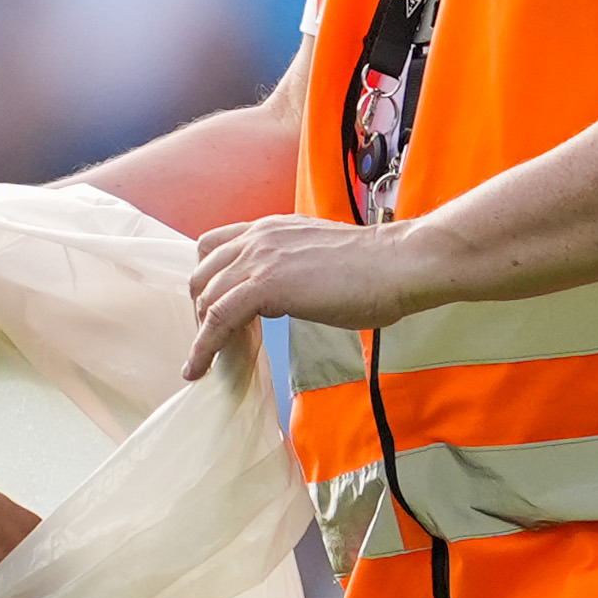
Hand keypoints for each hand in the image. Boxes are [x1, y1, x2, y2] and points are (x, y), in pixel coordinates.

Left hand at [184, 214, 430, 378]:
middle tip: (214, 341)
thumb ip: (293, 268)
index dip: (209, 282)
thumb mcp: (318, 259)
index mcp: (271, 228)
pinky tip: (199, 368)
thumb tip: (286, 295)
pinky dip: (203, 346)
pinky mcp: (265, 285)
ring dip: (200, 333)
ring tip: (203, 362)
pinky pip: (217, 317)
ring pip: (205, 297)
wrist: (397, 265)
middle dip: (201, 309)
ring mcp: (260, 258)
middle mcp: (259, 237)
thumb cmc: (374, 269)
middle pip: (202, 272)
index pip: (216, 247)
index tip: (214, 314)